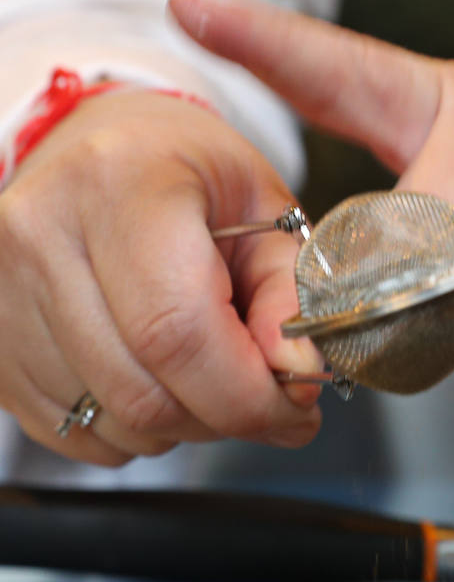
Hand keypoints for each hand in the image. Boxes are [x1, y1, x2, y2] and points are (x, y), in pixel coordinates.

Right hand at [0, 88, 323, 464]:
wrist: (103, 150)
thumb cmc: (187, 176)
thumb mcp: (266, 207)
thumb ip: (291, 294)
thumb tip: (297, 374)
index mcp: (119, 184)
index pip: (176, 332)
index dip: (245, 394)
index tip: (294, 406)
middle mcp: (42, 234)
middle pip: (142, 392)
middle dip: (224, 417)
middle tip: (267, 397)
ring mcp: (1, 291)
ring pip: (113, 423)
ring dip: (182, 424)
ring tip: (208, 372)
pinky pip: (77, 432)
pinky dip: (133, 428)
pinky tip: (155, 375)